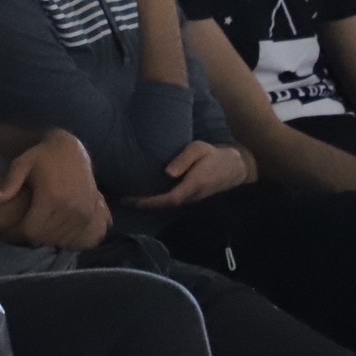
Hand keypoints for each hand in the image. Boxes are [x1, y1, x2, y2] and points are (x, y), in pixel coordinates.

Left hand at [0, 129, 111, 250]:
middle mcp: (71, 208)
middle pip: (46, 238)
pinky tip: (59, 226)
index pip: (32, 231)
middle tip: (31, 221)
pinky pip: (78, 239)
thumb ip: (9, 183)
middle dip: (35, 234)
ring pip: (61, 240)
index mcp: (52, 197)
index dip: (22, 230)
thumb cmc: (43, 156)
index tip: (20, 222)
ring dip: (50, 236)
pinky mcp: (92, 215)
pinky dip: (66, 237)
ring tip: (44, 222)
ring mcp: (84, 213)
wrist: (73, 150)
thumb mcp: (23, 163)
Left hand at [122, 142, 249, 208]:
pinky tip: (146, 194)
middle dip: (142, 204)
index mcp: (192, 185)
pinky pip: (171, 201)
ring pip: (166, 205)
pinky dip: (157, 200)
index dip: (147, 202)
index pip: (166, 199)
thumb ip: (183, 160)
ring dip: (148, 203)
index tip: (129, 200)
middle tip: (121, 199)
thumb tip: (166, 172)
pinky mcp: (191, 196)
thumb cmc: (214, 155)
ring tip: (129, 197)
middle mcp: (190, 196)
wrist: (234, 167)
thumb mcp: (199, 149)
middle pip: (163, 205)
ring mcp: (191, 199)